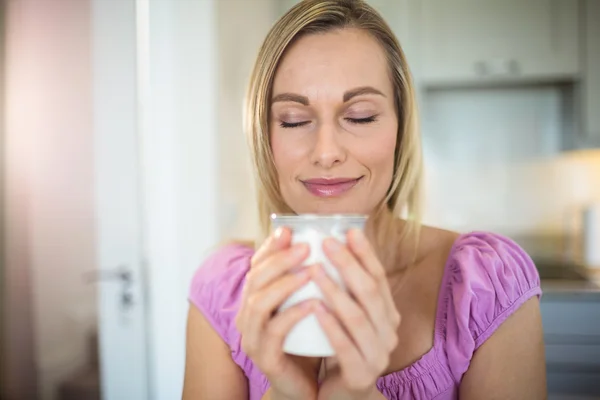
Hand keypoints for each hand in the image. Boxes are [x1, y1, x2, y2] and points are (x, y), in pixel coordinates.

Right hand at [235, 227, 321, 399]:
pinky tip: (312, 304)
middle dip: (279, 260)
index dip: (270, 247)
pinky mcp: (265, 358)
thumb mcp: (307, 303)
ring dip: (284, 284)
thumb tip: (326, 241)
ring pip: (258, 305)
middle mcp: (248, 316)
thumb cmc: (309, 339)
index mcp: (256, 299)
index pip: (256, 266)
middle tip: (305, 247)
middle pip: (255, 280)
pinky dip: (292, 316)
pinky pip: (273, 334)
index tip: (288, 230)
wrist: (307, 384)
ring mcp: (253, 338)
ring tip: (310, 271)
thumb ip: (308, 277)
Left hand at [308, 229, 399, 399]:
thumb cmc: (341, 348)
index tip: (349, 231)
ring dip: (336, 290)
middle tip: (326, 242)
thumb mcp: (347, 315)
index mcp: (388, 315)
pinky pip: (345, 345)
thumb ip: (346, 288)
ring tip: (315, 269)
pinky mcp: (362, 375)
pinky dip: (330, 324)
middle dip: (348, 264)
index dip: (365, 253)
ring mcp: (379, 355)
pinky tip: (314, 306)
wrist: (341, 397)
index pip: (379, 278)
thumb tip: (333, 242)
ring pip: (357, 316)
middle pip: (370, 292)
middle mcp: (389, 333)